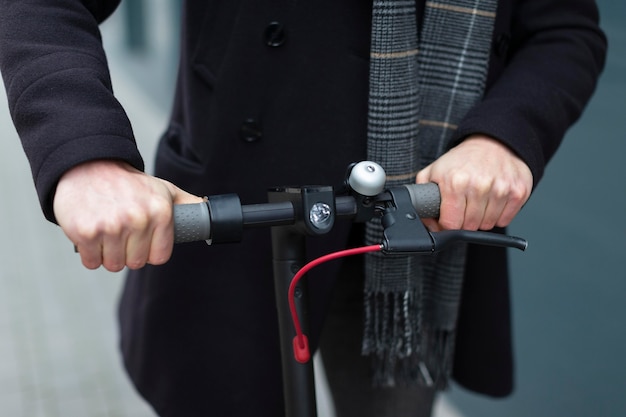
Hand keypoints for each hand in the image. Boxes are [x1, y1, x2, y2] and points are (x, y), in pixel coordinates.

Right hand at [53, 160, 203, 271]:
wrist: (89, 165)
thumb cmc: (129, 183)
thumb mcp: (164, 189)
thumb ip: (187, 204)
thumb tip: (208, 211)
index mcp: (160, 212)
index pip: (159, 257)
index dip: (149, 251)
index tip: (142, 240)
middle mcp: (138, 219)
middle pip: (136, 263)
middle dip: (128, 252)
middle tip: (121, 232)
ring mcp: (111, 226)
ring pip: (113, 264)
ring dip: (108, 253)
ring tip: (107, 230)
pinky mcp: (85, 232)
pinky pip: (91, 261)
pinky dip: (90, 253)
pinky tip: (92, 232)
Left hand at [416, 135, 532, 231]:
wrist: (493, 142)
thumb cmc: (462, 160)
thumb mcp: (433, 172)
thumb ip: (422, 197)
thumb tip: (426, 223)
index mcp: (455, 182)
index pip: (451, 224)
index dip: (447, 224)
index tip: (448, 218)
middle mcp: (479, 186)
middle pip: (469, 226)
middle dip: (464, 221)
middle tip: (463, 206)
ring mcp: (501, 189)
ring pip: (487, 225)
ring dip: (481, 218)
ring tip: (478, 201)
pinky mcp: (518, 192)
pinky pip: (504, 220)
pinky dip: (498, 215)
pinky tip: (492, 200)